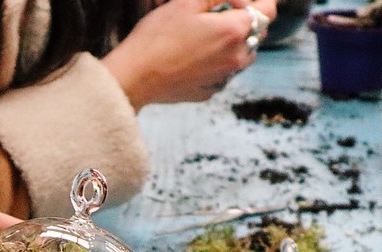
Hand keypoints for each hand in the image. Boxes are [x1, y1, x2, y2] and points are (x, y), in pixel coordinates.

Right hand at [102, 0, 276, 109]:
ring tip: (205, 38)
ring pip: (242, 56)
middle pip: (258, 34)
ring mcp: (223, 78)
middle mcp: (236, 57)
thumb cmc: (156, 38)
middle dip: (244, 21)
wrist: (133, 78)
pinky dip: (215, 64)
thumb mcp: (186, 2)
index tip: (235, 0)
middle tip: (216, 16)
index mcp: (234, 30)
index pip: (269, 9)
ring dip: (233, 44)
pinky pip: (222, 74)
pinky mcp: (208, 92)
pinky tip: (192, 59)